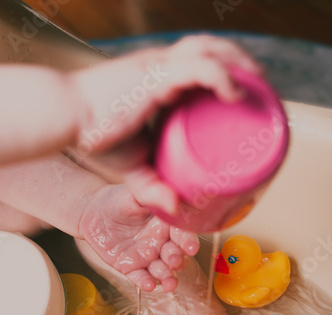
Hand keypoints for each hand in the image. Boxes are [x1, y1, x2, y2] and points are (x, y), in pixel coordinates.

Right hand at [71, 35, 261, 213]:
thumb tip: (174, 207)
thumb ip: (153, 185)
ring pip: (209, 48)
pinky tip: (236, 95)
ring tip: (257, 82)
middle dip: (238, 58)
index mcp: (157, 80)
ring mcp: (159, 67)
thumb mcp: (133, 165)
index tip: (243, 88)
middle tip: (259, 81)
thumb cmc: (96, 135)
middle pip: (209, 46)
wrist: (66, 119)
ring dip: (238, 61)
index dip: (224, 68)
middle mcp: (160, 66)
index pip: (198, 62)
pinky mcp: (155, 77)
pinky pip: (199, 69)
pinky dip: (222, 78)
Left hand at [79, 183, 198, 291]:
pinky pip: (140, 277)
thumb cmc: (118, 199)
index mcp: (168, 223)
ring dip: (167, 277)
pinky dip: (145, 282)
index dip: (188, 241)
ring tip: (169, 284)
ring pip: (162, 270)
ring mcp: (147, 256)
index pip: (183, 233)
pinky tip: (148, 285)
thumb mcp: (136, 193)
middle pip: (175, 255)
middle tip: (174, 261)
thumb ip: (154, 195)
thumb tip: (174, 201)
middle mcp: (161, 242)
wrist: (93, 210)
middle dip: (177, 260)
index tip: (191, 248)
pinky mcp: (131, 267)